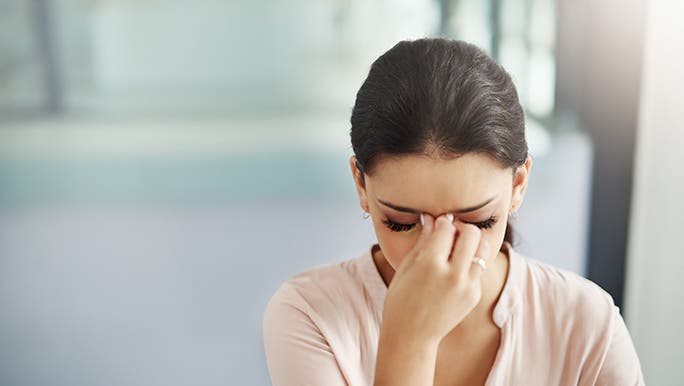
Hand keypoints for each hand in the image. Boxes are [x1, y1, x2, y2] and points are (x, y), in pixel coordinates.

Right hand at [380, 212, 490, 344]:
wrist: (411, 336)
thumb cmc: (401, 299)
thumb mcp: (407, 267)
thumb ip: (423, 241)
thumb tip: (431, 219)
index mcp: (430, 264)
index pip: (446, 228)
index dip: (442, 222)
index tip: (437, 223)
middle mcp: (452, 274)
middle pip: (471, 233)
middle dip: (461, 227)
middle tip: (451, 233)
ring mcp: (467, 286)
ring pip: (483, 249)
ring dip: (471, 243)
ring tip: (457, 248)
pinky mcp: (474, 295)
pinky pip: (477, 269)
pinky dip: (468, 263)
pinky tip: (453, 270)